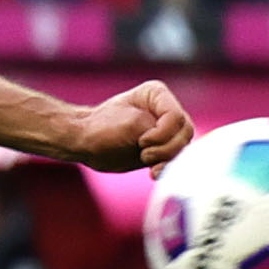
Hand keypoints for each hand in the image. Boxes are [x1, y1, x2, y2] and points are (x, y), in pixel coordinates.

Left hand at [60, 81, 191, 173]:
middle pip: (184, 133)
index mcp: (157, 95)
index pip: (176, 117)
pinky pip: (175, 159)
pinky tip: (154, 173)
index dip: (162, 133)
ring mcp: (165, 130)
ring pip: (182, 147)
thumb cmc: (100, 129)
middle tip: (143, 154)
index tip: (141, 141)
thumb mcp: (131, 125)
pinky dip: (167, 168)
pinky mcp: (161, 147)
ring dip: (167, 159)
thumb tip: (180, 146)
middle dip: (166, 148)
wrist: (84, 143)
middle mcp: (165, 110)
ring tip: (147, 163)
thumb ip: (159, 131)